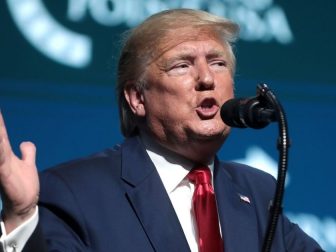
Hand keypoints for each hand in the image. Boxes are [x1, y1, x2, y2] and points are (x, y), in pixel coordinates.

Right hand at [0, 111, 38, 232]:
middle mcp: (1, 158)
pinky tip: (0, 140)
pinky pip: (1, 160)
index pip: (1, 133)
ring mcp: (2, 166)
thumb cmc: (23, 185)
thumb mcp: (28, 165)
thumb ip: (28, 153)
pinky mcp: (5, 175)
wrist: (25, 205)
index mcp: (5, 154)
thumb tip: (25, 143)